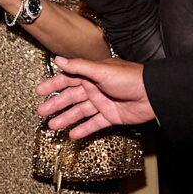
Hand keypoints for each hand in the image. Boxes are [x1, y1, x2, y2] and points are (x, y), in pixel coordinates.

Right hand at [35, 56, 152, 138]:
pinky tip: (73, 134)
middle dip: (56, 105)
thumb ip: (79, 66)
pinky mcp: (110, 115)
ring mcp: (102, 102)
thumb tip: (59, 59)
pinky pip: (94, 123)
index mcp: (91, 74)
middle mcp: (95, 88)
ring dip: (66, 118)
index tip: (40, 91)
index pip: (67, 79)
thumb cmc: (130, 78)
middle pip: (71, 97)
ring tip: (53, 126)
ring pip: (80, 112)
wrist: (152, 94)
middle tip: (42, 112)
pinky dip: (83, 129)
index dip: (53, 85)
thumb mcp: (101, 70)